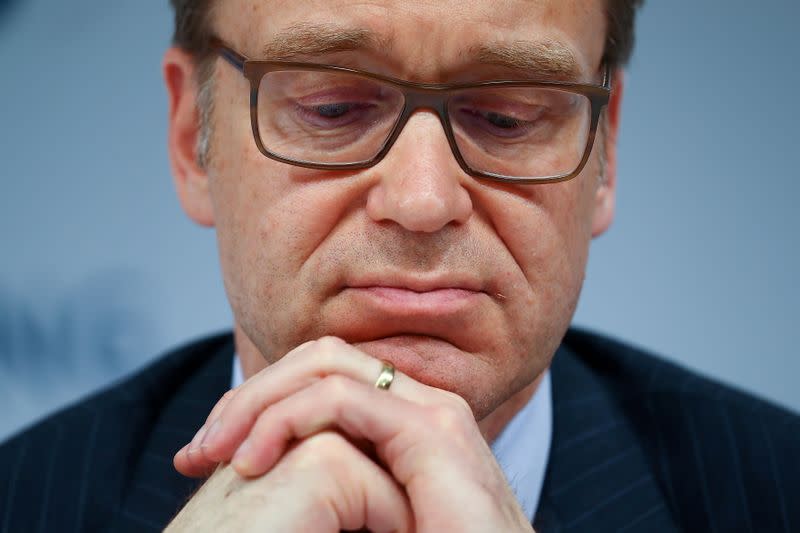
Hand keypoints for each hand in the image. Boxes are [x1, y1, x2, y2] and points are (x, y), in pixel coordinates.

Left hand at [174, 337, 533, 531]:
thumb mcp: (359, 520)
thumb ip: (327, 490)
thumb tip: (260, 486)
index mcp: (402, 424)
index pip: (317, 381)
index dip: (255, 407)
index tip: (202, 458)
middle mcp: (417, 405)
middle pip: (315, 361)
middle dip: (248, 396)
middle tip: (196, 450)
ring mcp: (431, 412)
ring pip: (323, 364)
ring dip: (257, 401)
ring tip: (214, 452)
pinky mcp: (434, 431)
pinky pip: (342, 397)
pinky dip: (286, 418)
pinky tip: (252, 460)